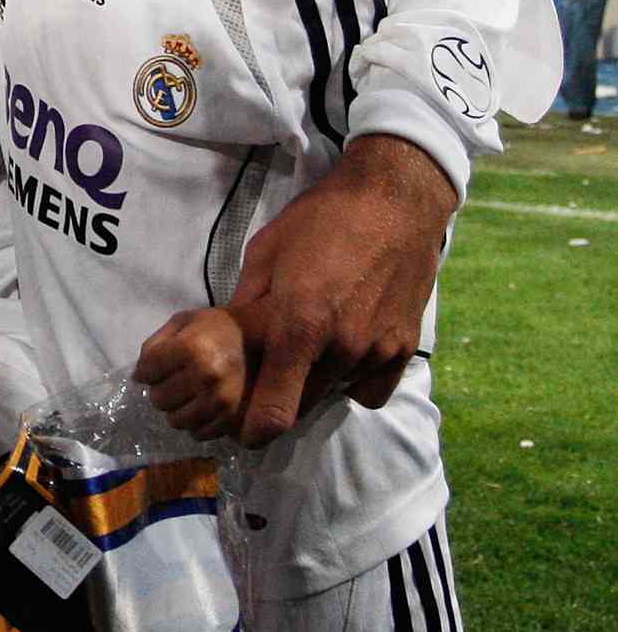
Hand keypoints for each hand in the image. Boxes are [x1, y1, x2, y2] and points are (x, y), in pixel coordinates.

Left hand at [136, 308, 252, 441]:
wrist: (259, 341)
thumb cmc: (215, 329)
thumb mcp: (182, 322)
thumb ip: (154, 345)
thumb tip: (138, 377)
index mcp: (193, 348)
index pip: (146, 371)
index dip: (146, 369)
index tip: (154, 366)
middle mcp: (208, 377)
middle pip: (159, 399)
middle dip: (160, 389)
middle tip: (174, 379)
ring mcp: (222, 401)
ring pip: (175, 421)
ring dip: (176, 409)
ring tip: (188, 393)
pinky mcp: (233, 419)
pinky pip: (198, 433)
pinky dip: (195, 423)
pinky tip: (202, 406)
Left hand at [226, 134, 456, 447]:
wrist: (394, 201)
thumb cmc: (320, 220)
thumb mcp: (264, 255)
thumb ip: (247, 308)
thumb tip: (226, 344)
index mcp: (298, 326)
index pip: (274, 414)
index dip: (253, 430)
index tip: (242, 427)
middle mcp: (341, 349)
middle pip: (302, 408)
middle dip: (280, 399)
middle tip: (269, 373)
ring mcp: (376, 351)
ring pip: (334, 395)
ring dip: (315, 384)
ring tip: (310, 346)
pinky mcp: (404, 349)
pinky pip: (370, 389)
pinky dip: (353, 380)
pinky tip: (344, 349)